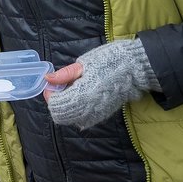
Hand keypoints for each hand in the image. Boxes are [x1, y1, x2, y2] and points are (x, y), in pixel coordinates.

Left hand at [44, 39, 160, 128]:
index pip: (55, 105)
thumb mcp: (83, 64)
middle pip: (60, 115)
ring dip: (65, 107)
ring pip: (70, 120)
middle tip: (61, 87)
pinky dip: (76, 111)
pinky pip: (82, 120)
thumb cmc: (108, 61)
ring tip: (72, 90)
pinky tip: (81, 97)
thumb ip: (64, 75)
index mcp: (82, 95)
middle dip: (56, 102)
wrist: (135, 69)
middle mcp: (88, 110)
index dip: (50, 93)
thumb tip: (47, 79)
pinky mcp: (102, 116)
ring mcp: (96, 115)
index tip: (54, 83)